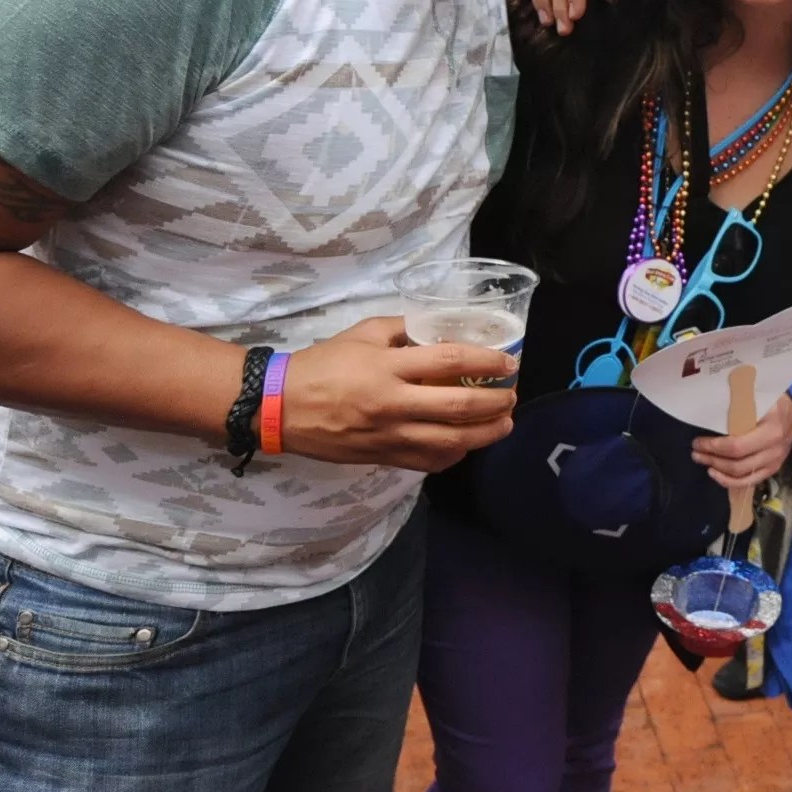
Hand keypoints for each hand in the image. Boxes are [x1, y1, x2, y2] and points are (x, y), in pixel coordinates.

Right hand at [276, 316, 518, 472]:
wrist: (279, 406)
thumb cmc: (322, 364)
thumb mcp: (362, 333)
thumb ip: (402, 330)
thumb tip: (440, 329)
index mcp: (387, 367)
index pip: (451, 362)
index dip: (487, 361)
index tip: (508, 363)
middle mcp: (393, 403)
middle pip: (459, 407)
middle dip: (496, 403)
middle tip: (512, 396)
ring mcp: (388, 435)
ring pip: (450, 441)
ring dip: (485, 434)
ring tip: (504, 424)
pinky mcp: (382, 457)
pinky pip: (428, 462)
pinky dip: (453, 455)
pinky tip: (466, 446)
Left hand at [692, 393, 791, 489]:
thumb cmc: (774, 402)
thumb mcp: (759, 396)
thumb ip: (740, 402)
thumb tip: (711, 408)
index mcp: (771, 428)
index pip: (737, 444)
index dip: (714, 446)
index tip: (697, 441)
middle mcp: (774, 448)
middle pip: (737, 463)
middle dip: (712, 458)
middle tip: (695, 452)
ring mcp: (775, 461)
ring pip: (741, 475)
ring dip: (718, 470)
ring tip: (702, 461)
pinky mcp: (772, 469)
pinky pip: (749, 482)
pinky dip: (729, 481)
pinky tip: (715, 474)